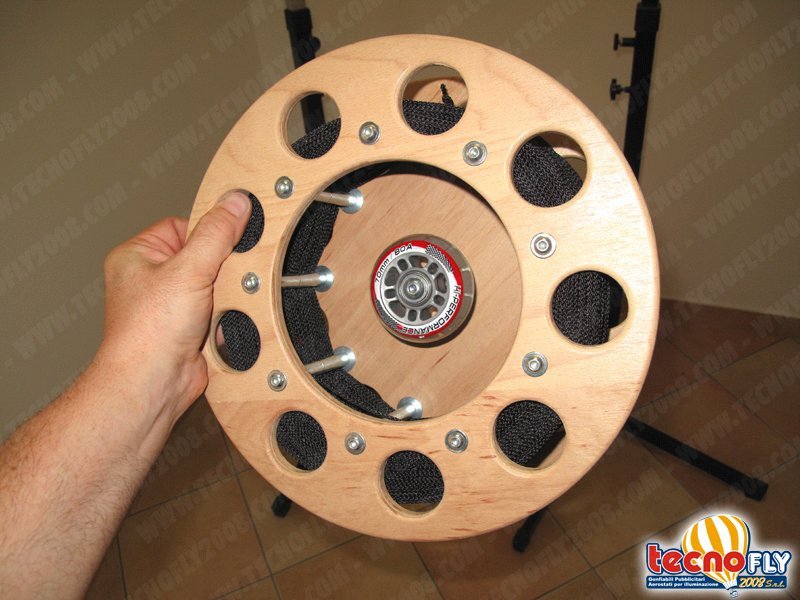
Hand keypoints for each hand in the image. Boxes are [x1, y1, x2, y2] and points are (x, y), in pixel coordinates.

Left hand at [98, 192, 250, 423]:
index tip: (230, 238)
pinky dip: (224, 318)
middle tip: (221, 279)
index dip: (208, 233)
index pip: (183, 226)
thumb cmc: (149, 331)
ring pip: (213, 285)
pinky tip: (218, 325)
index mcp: (138, 256)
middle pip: (203, 256)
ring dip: (223, 296)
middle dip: (219, 271)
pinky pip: (217, 311)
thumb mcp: (189, 269)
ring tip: (215, 307)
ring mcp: (169, 306)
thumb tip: (236, 202)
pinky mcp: (187, 328)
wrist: (153, 384)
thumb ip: (216, 233)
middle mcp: (150, 279)